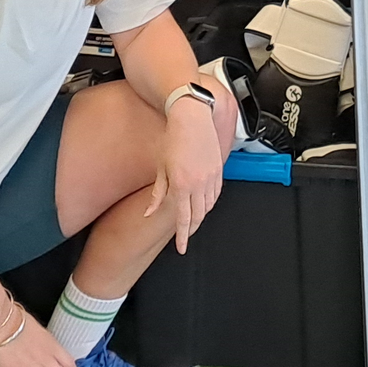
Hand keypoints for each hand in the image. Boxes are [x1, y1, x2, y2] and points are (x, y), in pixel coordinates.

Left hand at [146, 97, 226, 253]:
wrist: (192, 118)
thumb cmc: (173, 139)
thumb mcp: (160, 167)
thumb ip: (157, 193)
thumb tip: (149, 212)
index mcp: (181, 184)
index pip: (182, 219)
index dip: (182, 236)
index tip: (181, 248)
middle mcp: (198, 183)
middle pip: (198, 216)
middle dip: (191, 229)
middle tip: (185, 237)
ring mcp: (211, 177)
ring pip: (208, 206)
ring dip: (201, 216)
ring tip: (194, 221)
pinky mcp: (218, 170)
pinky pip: (216, 193)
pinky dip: (210, 202)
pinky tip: (205, 204)